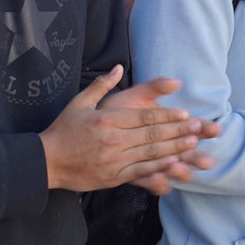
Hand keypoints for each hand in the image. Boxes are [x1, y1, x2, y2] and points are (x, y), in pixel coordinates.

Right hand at [39, 66, 214, 191]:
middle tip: (198, 127)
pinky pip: (141, 172)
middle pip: (152, 134)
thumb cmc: (63, 130)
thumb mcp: (79, 102)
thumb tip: (118, 67)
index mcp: (107, 120)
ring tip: (193, 144)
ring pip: (150, 154)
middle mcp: (113, 140)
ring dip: (175, 148)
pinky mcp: (113, 177)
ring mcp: (114, 160)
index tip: (185, 113)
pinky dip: (159, 168)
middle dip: (178, 131)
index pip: (144, 117)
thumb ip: (101, 84)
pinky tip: (174, 164)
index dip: (167, 115)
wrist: (46, 161)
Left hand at [99, 78, 220, 195]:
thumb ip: (156, 87)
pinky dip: (158, 183)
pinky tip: (160, 181)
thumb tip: (176, 82)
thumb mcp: (137, 95)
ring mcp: (154, 161)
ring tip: (178, 169)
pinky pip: (152, 183)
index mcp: (168, 125)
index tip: (216, 130)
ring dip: (180, 171)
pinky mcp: (139, 174)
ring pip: (174, 170)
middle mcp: (165, 145)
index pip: (193, 127)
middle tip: (206, 161)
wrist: (90, 129)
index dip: (205, 129)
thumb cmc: (116, 109)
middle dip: (197, 157)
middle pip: (188, 153)